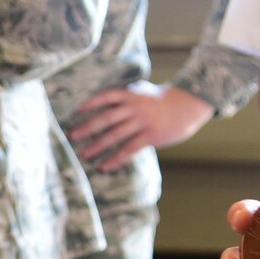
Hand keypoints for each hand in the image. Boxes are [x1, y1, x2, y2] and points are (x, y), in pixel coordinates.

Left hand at [69, 83, 214, 171]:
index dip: (90, 103)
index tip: (75, 111)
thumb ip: (124, 96)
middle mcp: (134, 107)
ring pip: (116, 135)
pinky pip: (130, 149)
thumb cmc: (160, 100)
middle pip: (107, 118)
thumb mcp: (141, 91)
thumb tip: (102, 101)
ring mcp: (143, 122)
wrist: (186, 106)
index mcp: (130, 94)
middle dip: (88, 127)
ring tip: (85, 155)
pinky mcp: (151, 136)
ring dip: (98, 145)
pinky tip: (105, 166)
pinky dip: (116, 159)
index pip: (106, 96)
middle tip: (73, 136)